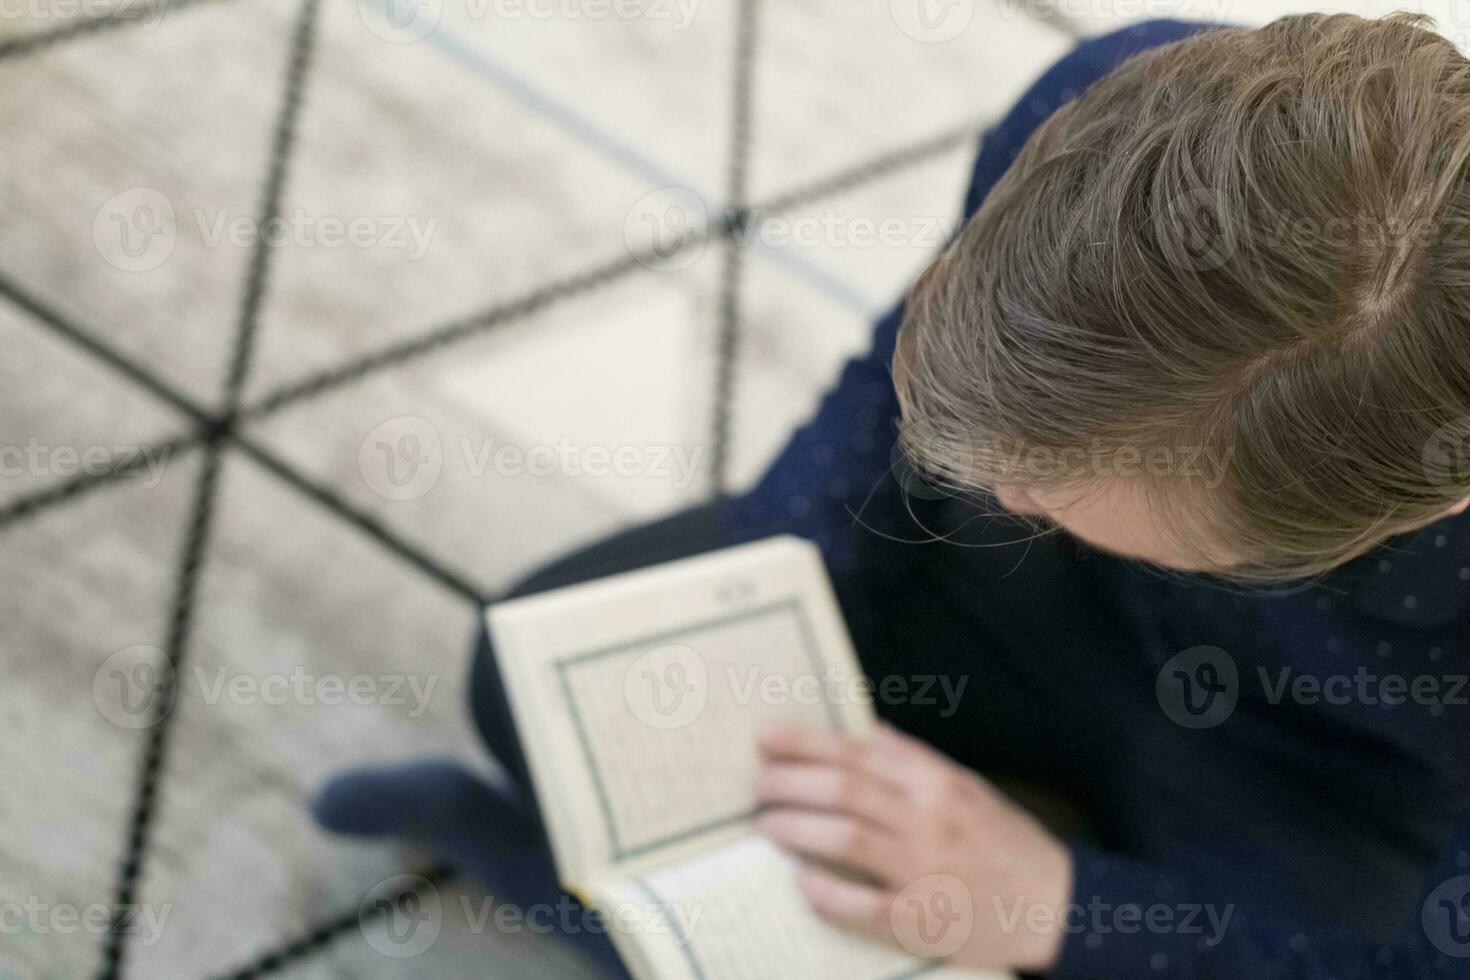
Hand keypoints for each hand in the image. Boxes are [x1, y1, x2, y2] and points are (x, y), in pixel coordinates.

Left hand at [754, 722, 1072, 972]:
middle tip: (756, 783)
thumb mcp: (968, 787)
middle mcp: (928, 820)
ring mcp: (923, 870)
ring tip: (766, 824)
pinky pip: (861, 904)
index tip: (767, 737)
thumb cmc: (1006, 841)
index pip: (858, 752)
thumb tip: (868, 732)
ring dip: (796, 828)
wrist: (1056, 906)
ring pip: (845, 839)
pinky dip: (826, 892)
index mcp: (938, 783)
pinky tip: (801, 882)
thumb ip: (915, 760)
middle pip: (844, 789)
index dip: (806, 743)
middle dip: (789, 781)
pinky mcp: (920, 918)